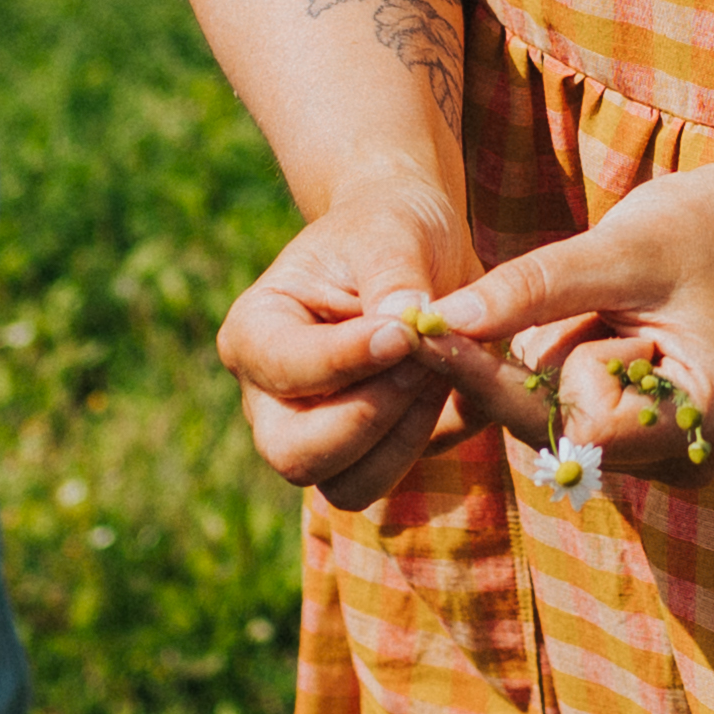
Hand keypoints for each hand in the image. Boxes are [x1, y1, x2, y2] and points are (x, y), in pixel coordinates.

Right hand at [216, 173, 528, 512]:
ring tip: (444, 369)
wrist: (415, 245)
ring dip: (406, 438)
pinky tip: (459, 381)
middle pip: (297, 456)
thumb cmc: (388, 227)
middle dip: (372, 417)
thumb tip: (408, 323)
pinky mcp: (367, 456)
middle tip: (427, 362)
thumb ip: (394, 277)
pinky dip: (439, 438)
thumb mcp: (390, 231)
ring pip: (348, 486)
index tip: (407, 331)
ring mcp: (316, 437)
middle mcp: (271, 400)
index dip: (348, 358)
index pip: (285, 369)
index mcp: (254, 334)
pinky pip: (401, 477)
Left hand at [437, 147, 713, 488]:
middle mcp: (680, 457)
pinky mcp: (635, 438)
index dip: (496, 382)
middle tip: (580, 294)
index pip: (572, 425)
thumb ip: (532, 288)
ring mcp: (658, 454)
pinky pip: (561, 403)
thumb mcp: (619, 249)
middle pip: (554, 424)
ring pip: (550, 412)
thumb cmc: (698, 229)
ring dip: (553, 352)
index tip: (424, 337)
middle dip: (540, 355)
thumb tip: (440, 320)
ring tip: (616, 304)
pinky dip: (559, 357)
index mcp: (699, 420)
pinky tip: (602, 319)